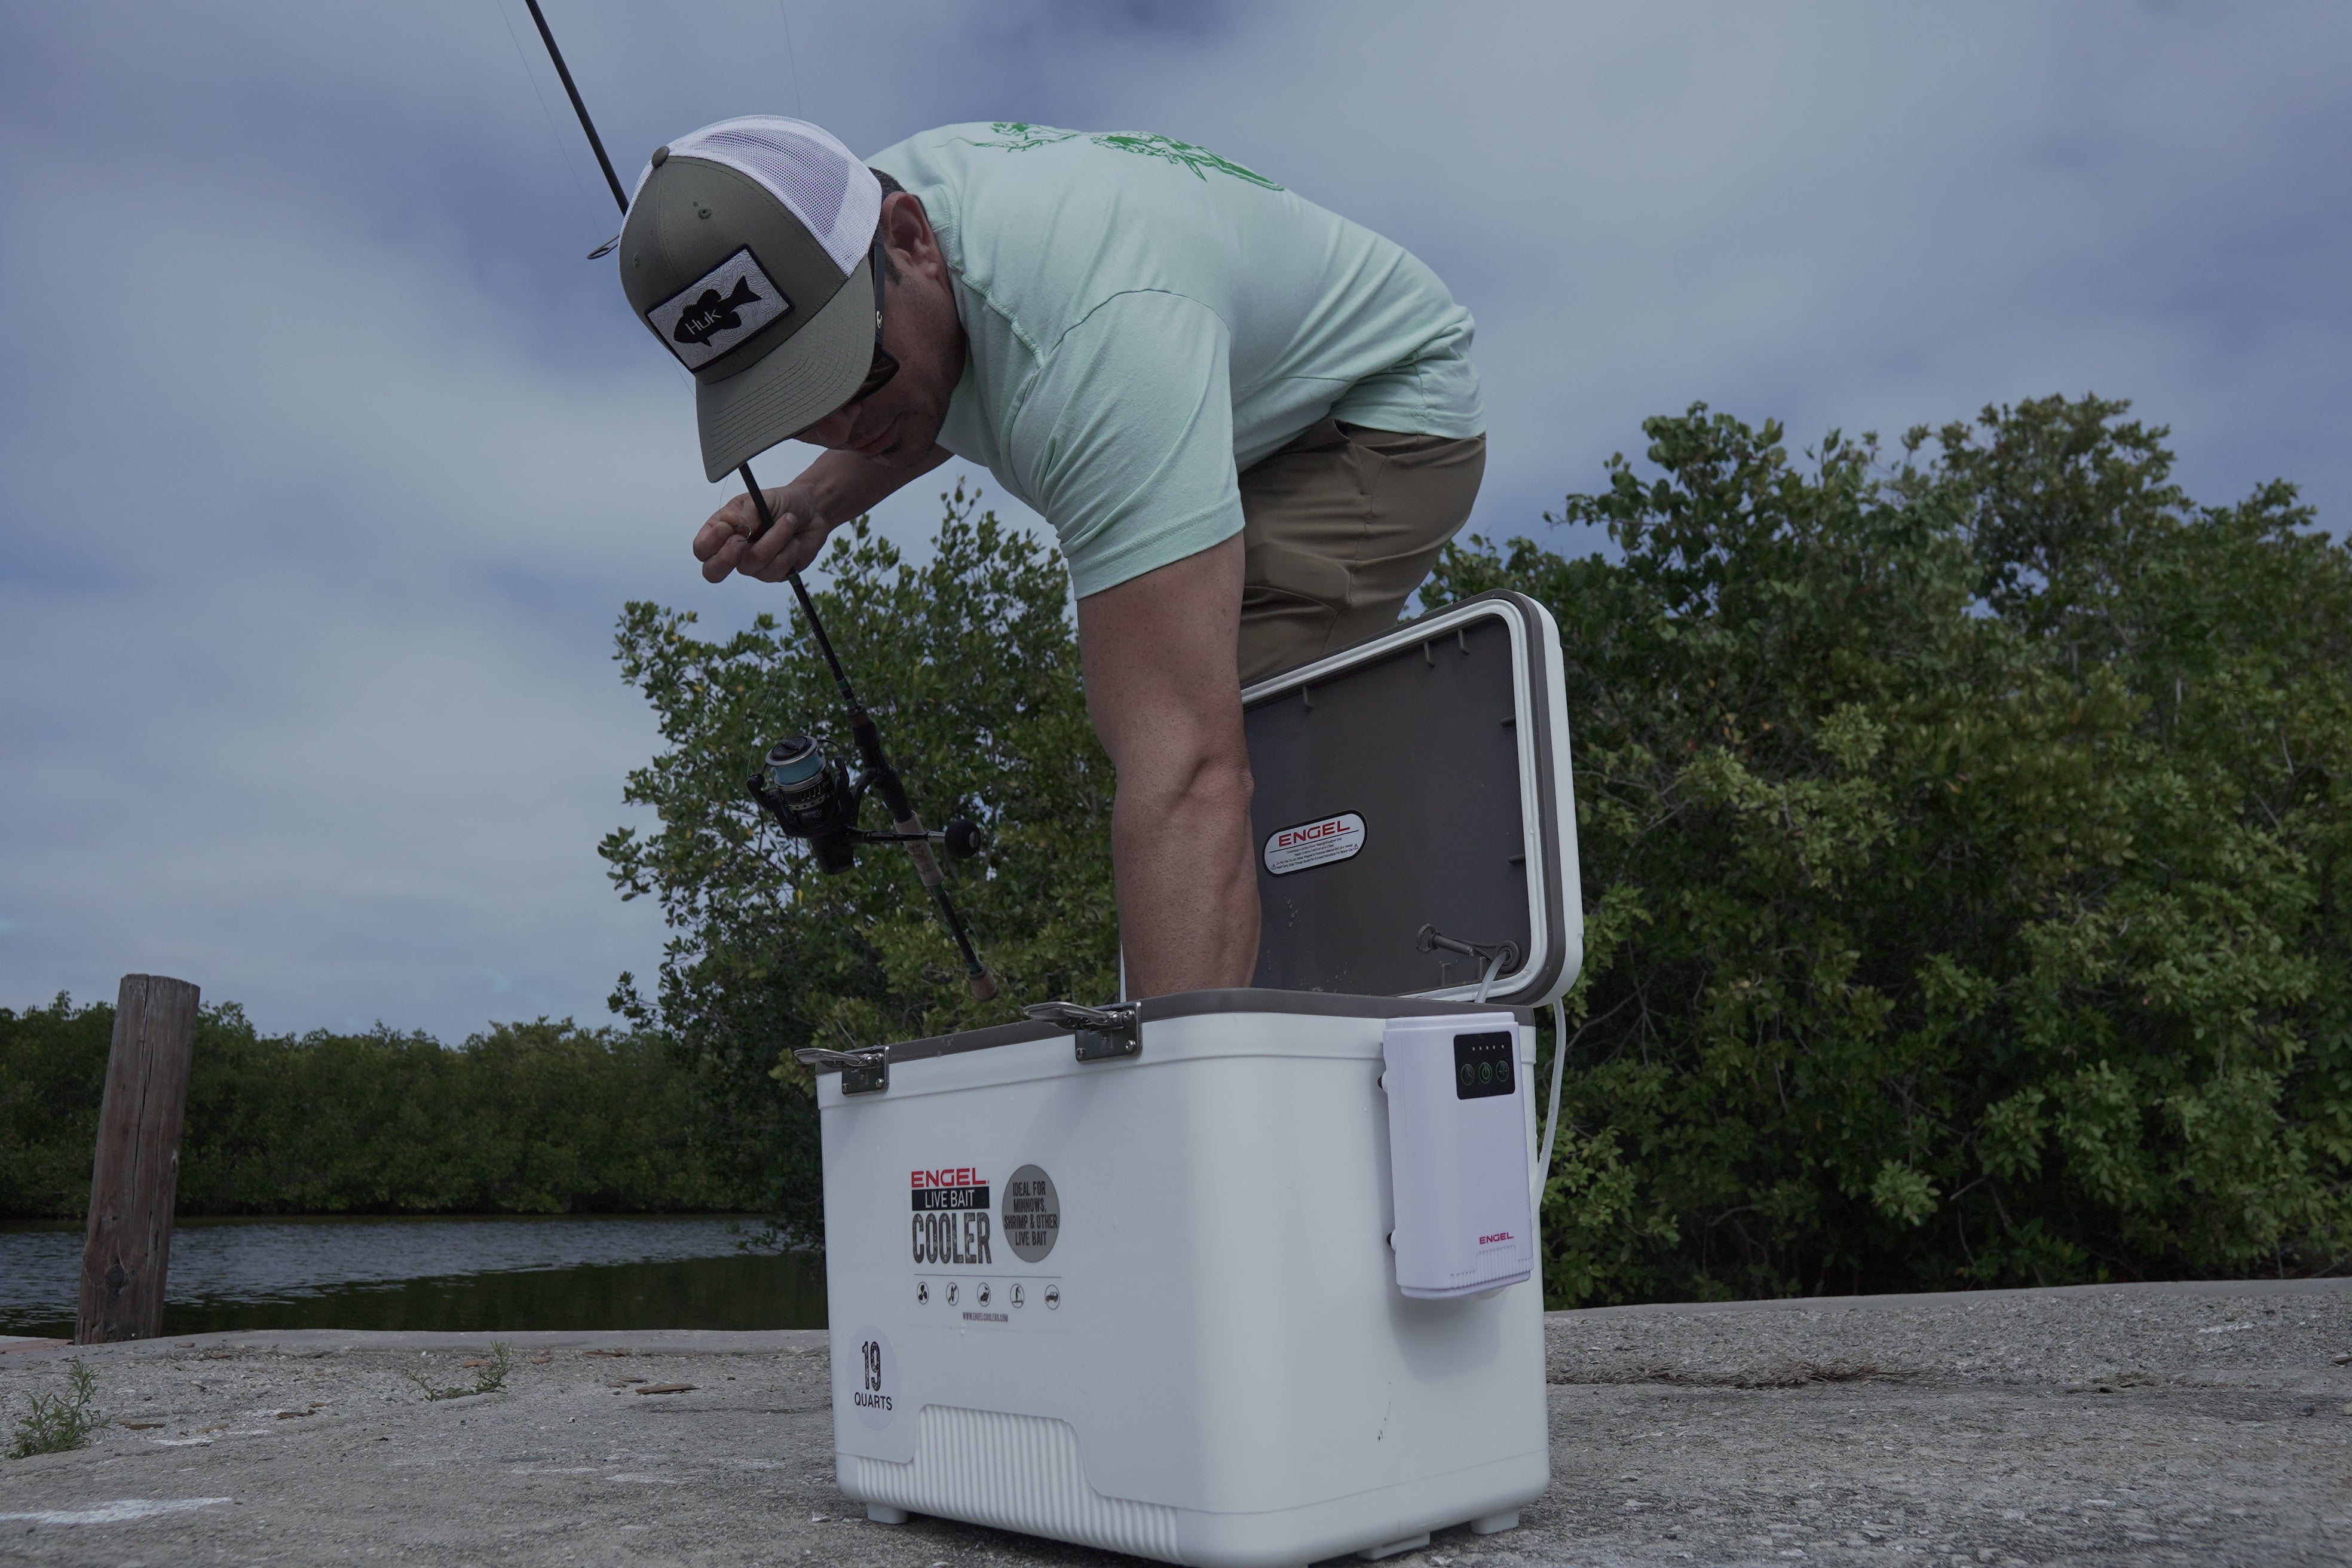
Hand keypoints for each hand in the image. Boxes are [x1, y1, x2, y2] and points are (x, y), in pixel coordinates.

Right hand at [692, 483, 829, 583]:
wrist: (812, 511)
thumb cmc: (781, 503)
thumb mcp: (761, 500)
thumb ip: (745, 513)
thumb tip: (728, 522)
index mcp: (721, 531)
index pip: (702, 549)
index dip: (709, 543)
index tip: (726, 528)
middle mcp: (734, 552)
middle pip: (713, 572)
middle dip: (727, 558)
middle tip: (742, 541)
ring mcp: (753, 566)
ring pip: (754, 564)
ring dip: (775, 539)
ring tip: (789, 520)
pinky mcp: (774, 574)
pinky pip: (776, 569)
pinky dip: (789, 550)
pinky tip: (794, 540)